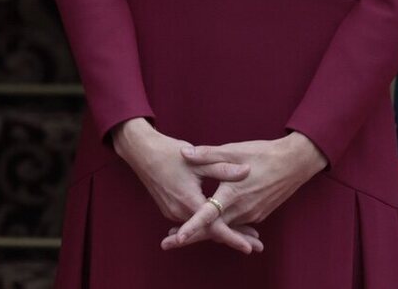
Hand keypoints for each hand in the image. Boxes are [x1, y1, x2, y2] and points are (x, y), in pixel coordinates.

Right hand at [109, 118, 260, 254]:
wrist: (140, 151)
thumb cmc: (169, 153)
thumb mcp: (197, 159)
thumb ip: (223, 168)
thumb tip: (247, 170)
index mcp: (188, 200)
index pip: (214, 226)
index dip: (233, 238)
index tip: (249, 247)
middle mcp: (178, 211)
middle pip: (210, 231)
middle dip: (234, 237)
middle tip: (257, 244)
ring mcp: (172, 211)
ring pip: (201, 227)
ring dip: (222, 230)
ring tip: (246, 235)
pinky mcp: (168, 208)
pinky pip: (192, 222)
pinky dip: (208, 225)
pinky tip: (222, 223)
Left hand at [162, 132, 327, 252]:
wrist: (294, 163)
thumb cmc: (262, 153)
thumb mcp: (233, 150)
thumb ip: (207, 154)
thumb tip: (184, 154)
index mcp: (233, 193)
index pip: (208, 215)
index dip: (192, 227)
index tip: (177, 238)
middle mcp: (243, 209)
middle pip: (214, 228)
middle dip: (192, 235)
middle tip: (167, 241)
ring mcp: (252, 214)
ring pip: (225, 227)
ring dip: (207, 231)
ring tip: (182, 234)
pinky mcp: (258, 214)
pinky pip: (236, 223)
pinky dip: (223, 226)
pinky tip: (210, 223)